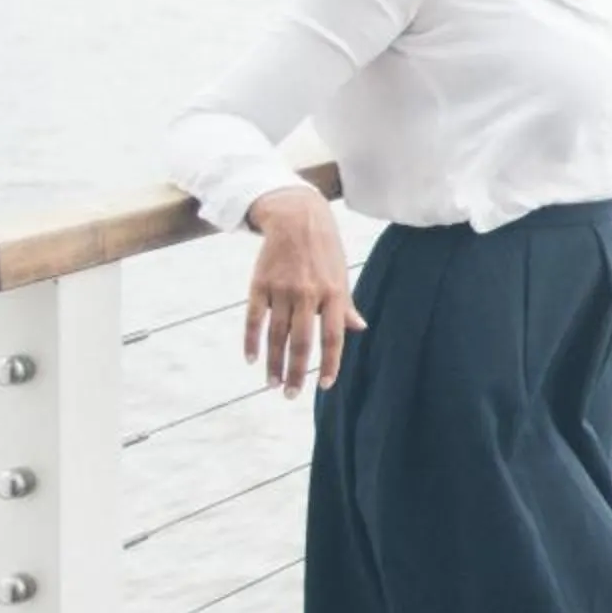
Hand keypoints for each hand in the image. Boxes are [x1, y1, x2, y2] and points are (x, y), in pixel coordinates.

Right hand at [243, 188, 363, 397]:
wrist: (296, 217)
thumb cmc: (324, 250)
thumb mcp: (341, 275)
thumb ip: (346, 305)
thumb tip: (359, 329)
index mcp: (333, 294)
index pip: (333, 338)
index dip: (330, 364)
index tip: (325, 386)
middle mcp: (308, 294)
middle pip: (301, 342)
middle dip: (296, 372)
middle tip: (291, 395)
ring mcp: (282, 289)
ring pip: (276, 335)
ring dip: (273, 363)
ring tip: (272, 384)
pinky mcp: (260, 283)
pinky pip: (254, 318)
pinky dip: (252, 340)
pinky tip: (252, 359)